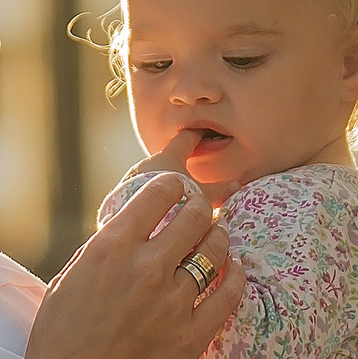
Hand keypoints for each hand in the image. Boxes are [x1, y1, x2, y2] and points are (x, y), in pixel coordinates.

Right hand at [26, 174, 242, 358]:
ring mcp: (174, 302)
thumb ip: (108, 246)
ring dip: (218, 237)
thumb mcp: (72, 274)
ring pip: (216, 250)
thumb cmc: (61, 334)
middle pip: (196, 215)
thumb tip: (138, 225)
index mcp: (113, 247)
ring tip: (215, 238)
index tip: (176, 189)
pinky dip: (234, 275)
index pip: (161, 191)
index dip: (174, 185)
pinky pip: (230, 293)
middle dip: (201, 205)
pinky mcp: (193, 334)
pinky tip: (230, 270)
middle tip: (200, 210)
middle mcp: (147, 268)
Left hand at [119, 129, 235, 208]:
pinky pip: (139, 193)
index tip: (203, 134)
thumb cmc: (171, 204)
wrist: (136, 224)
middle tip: (191, 171)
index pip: (184, 139)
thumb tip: (235, 186)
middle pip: (165, 159)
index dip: (196, 136)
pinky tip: (158, 212)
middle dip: (177, 164)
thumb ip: (217, 191)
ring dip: (162, 183)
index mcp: (167, 158)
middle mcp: (146, 165)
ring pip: (151, 177)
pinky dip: (150, 198)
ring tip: (175, 197)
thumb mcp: (200, 196)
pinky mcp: (122, 199)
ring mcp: (131, 181)